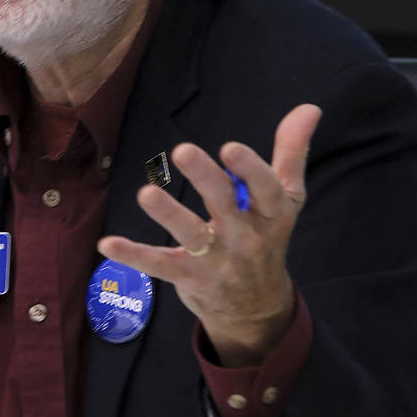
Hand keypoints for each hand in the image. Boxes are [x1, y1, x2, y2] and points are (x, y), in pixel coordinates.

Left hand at [97, 104, 320, 365]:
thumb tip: (310, 107)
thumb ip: (291, 151)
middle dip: (204, 178)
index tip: (229, 148)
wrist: (257, 308)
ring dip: (167, 214)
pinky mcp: (190, 277)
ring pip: (191, 235)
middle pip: (225, 204)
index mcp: (271, 213)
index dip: (249, 170)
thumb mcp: (286, 198)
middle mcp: (246, 236)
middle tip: (182, 150)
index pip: (266, 189)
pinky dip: (133, 256)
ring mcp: (217, 259)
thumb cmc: (267, 238)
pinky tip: (106, 244)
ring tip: (145, 193)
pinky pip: (159, 265)